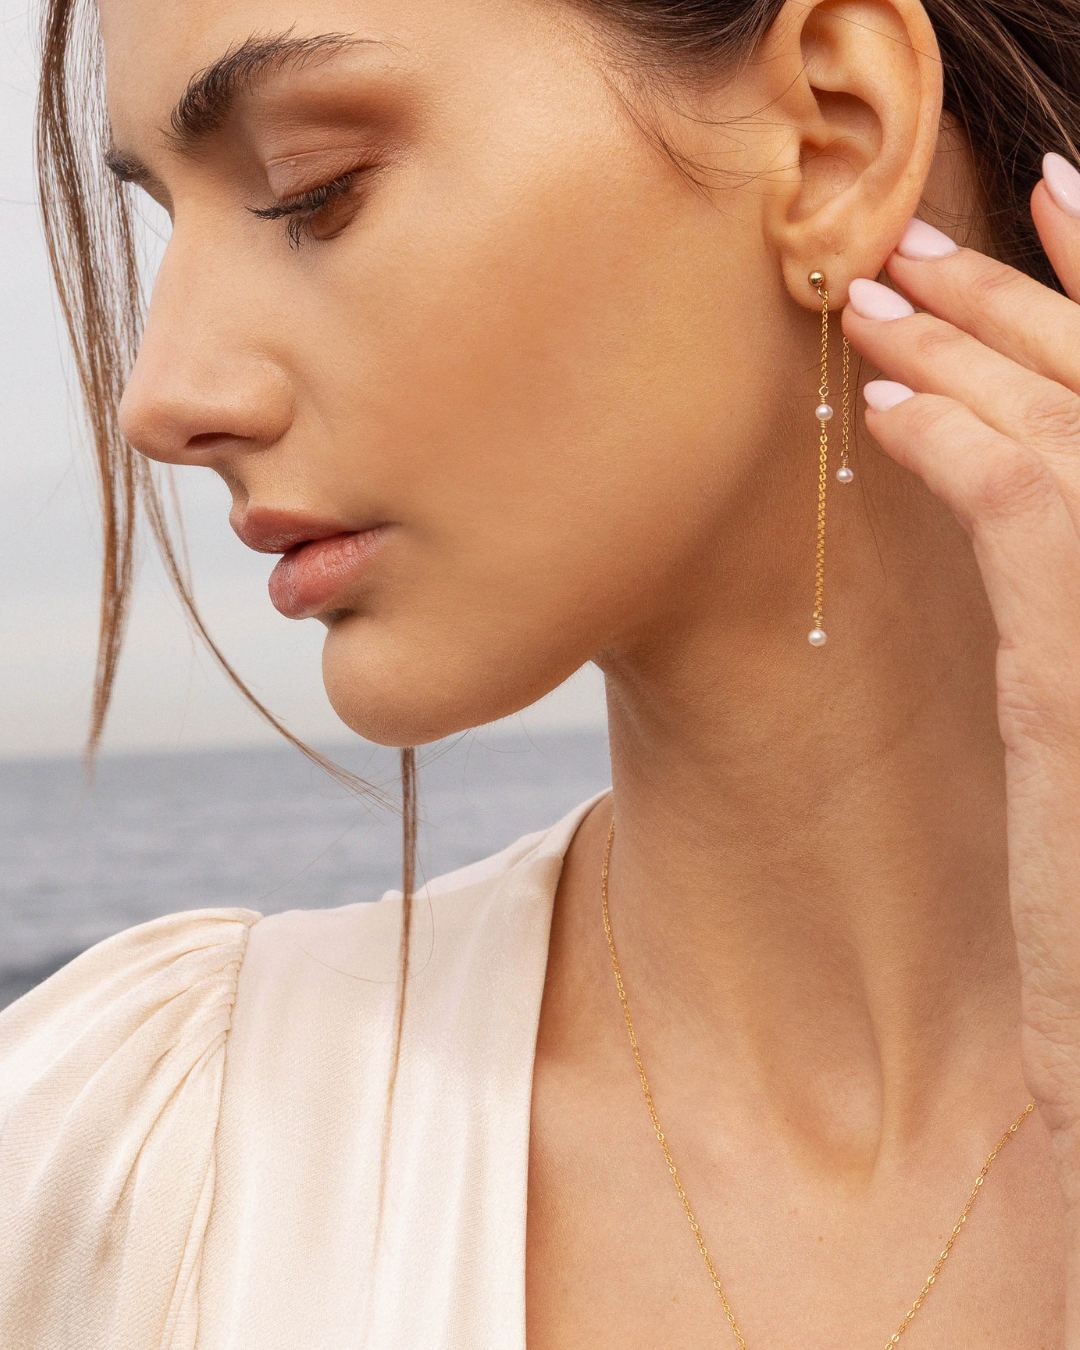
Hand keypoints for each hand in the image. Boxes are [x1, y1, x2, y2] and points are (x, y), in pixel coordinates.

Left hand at [840, 154, 1079, 1330]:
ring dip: (966, 347)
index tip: (1055, 194)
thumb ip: (1068, 580)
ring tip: (878, 290)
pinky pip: (1019, 508)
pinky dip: (953, 443)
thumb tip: (1022, 491)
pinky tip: (884, 411)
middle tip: (924, 230)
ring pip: (1061, 426)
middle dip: (1018, 294)